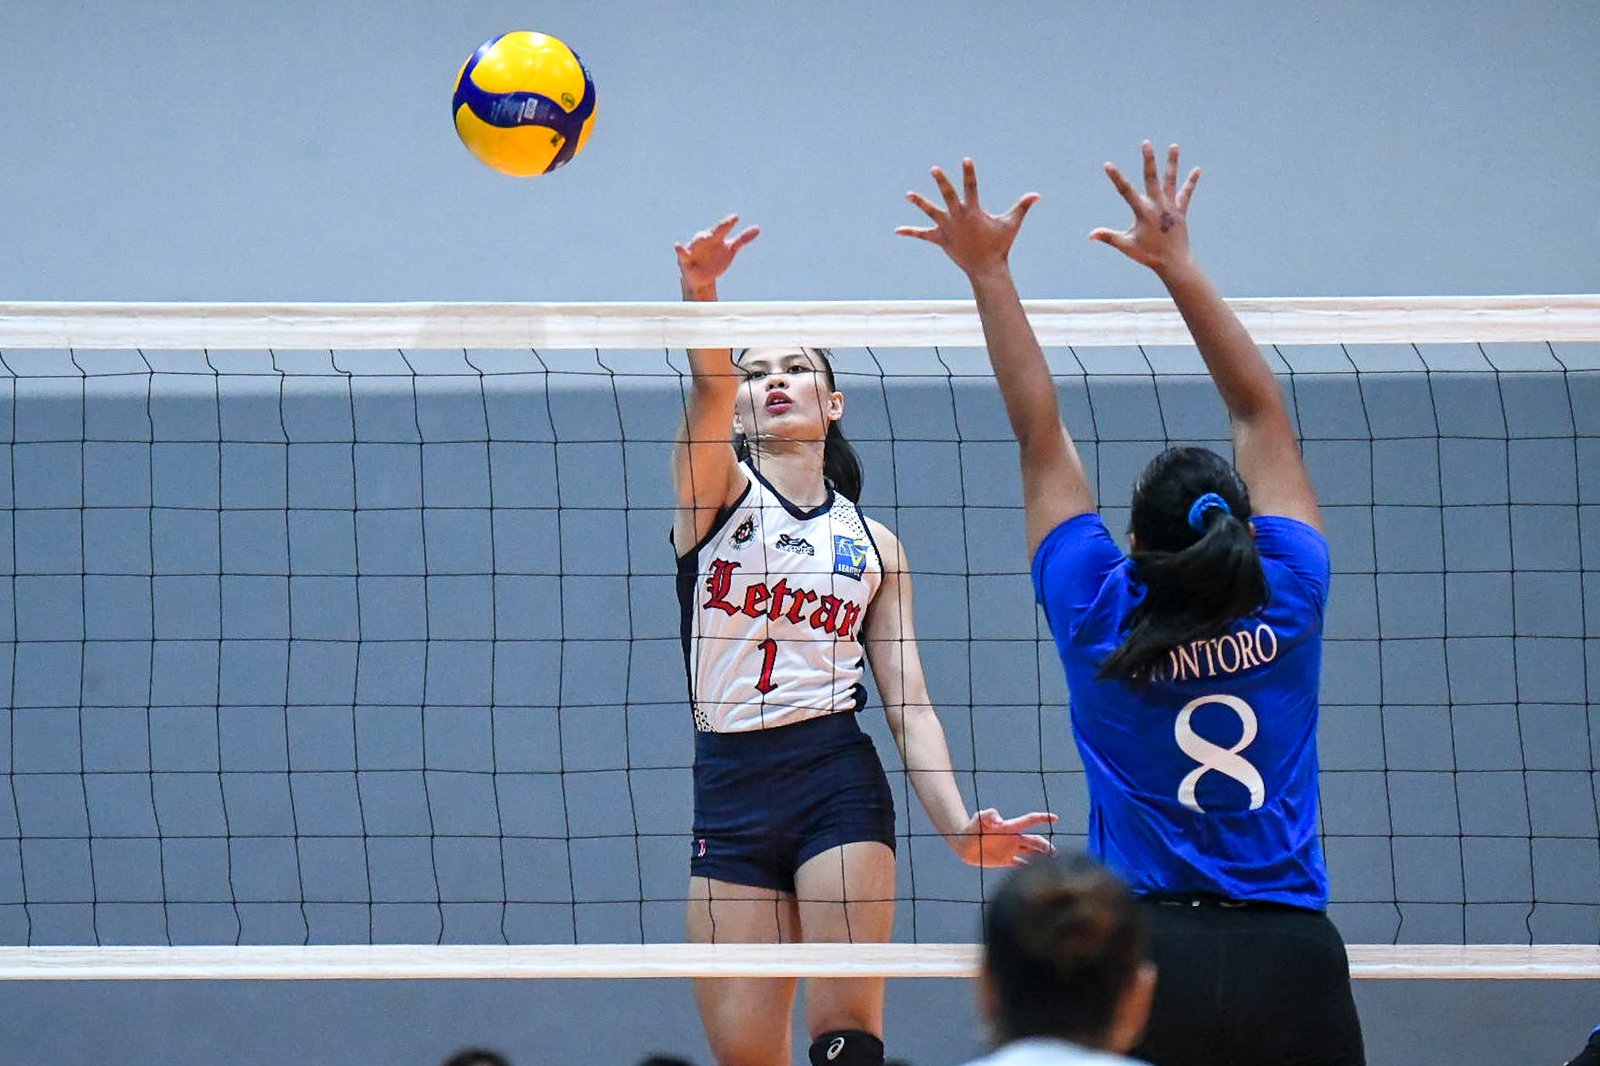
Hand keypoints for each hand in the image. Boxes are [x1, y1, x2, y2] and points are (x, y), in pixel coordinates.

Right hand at [675, 214, 759, 297]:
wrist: (702, 278)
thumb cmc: (715, 260)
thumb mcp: (730, 250)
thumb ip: (741, 239)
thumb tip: (758, 228)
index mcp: (715, 237)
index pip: (723, 228)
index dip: (729, 223)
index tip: (736, 217)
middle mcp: (705, 240)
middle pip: (712, 234)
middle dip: (719, 229)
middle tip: (728, 223)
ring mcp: (694, 249)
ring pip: (698, 241)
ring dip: (702, 239)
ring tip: (707, 235)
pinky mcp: (685, 260)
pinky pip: (682, 254)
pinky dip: (680, 250)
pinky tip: (678, 246)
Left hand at [897, 158, 1039, 277]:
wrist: (985, 268)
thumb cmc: (1000, 245)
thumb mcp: (1012, 224)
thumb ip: (1023, 207)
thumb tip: (1037, 195)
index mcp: (973, 211)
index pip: (971, 187)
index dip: (969, 173)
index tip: (966, 160)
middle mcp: (958, 217)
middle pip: (947, 195)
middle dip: (941, 182)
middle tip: (934, 169)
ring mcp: (947, 228)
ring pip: (931, 212)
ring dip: (920, 203)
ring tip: (908, 194)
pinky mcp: (940, 239)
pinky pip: (923, 235)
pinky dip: (911, 232)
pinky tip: (897, 230)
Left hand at [950, 808, 1057, 867]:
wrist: (963, 842)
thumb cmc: (972, 827)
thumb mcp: (980, 817)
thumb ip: (989, 815)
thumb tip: (999, 821)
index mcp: (1010, 827)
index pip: (1029, 821)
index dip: (1042, 818)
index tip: (1055, 818)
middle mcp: (1013, 838)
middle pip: (1035, 840)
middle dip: (1046, 846)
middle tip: (1054, 853)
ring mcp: (1010, 849)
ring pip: (1032, 852)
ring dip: (1042, 857)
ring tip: (1053, 864)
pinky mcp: (1005, 860)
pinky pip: (1020, 864)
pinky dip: (1028, 869)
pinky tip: (1036, 875)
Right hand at [1089, 141, 1200, 276]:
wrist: (1173, 262)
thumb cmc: (1148, 255)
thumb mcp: (1126, 246)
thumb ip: (1109, 237)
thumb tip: (1091, 235)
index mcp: (1143, 212)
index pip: (1126, 191)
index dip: (1116, 177)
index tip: (1107, 165)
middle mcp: (1158, 205)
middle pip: (1152, 178)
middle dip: (1149, 160)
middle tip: (1146, 143)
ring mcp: (1171, 207)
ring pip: (1171, 180)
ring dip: (1172, 163)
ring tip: (1174, 146)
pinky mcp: (1181, 211)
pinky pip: (1186, 194)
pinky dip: (1191, 182)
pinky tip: (1197, 170)